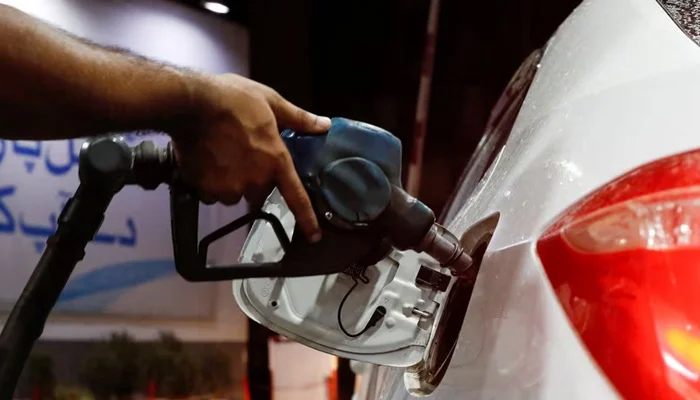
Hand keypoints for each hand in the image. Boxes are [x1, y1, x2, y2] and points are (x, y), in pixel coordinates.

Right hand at [171, 73, 330, 242]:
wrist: (192, 103)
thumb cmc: (234, 98)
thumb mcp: (272, 101)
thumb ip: (299, 119)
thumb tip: (324, 125)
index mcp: (276, 161)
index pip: (296, 197)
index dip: (307, 219)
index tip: (314, 236)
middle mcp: (256, 180)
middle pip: (259, 191)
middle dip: (253, 178)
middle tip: (241, 153)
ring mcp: (230, 187)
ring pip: (234, 193)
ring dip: (230, 181)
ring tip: (221, 155)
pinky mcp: (207, 189)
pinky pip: (211, 193)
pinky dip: (209, 183)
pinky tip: (206, 161)